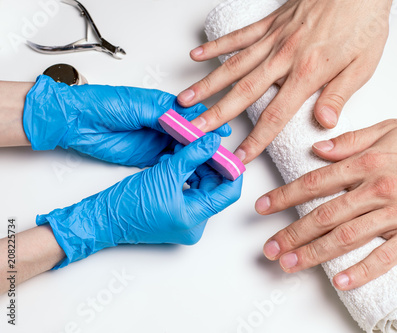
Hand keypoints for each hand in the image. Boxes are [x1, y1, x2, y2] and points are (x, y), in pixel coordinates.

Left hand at [23, 75, 230, 167]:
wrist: (77, 122)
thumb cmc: (102, 104)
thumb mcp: (137, 106)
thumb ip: (163, 113)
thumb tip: (187, 119)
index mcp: (162, 106)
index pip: (192, 115)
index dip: (208, 123)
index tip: (221, 132)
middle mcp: (162, 123)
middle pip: (191, 134)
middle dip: (206, 143)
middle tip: (220, 152)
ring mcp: (156, 140)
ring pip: (183, 149)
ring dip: (196, 156)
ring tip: (211, 164)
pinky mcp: (148, 156)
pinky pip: (171, 161)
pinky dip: (182, 165)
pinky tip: (192, 170)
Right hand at [36, 133, 242, 268]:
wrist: (103, 218)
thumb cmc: (129, 203)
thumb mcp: (165, 173)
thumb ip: (192, 155)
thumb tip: (212, 142)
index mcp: (195, 219)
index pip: (229, 192)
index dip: (231, 169)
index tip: (227, 150)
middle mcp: (194, 223)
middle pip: (215, 188)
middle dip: (211, 164)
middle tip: (205, 142)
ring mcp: (184, 220)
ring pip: (201, 187)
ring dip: (196, 166)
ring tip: (188, 146)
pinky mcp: (175, 213)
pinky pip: (189, 190)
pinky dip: (186, 173)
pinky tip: (178, 157)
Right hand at [178, 0, 390, 162]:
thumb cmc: (363, 22)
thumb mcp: (362, 64)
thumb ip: (339, 95)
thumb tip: (324, 123)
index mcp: (308, 72)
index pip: (276, 114)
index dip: (257, 139)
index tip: (241, 156)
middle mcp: (284, 57)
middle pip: (244, 92)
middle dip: (217, 114)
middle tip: (195, 129)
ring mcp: (274, 39)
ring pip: (234, 66)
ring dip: (208, 84)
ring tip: (186, 100)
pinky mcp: (271, 23)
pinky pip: (239, 36)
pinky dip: (217, 46)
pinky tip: (198, 55)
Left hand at [256, 120, 396, 289]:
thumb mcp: (392, 128)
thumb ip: (352, 141)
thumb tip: (319, 149)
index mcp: (368, 162)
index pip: (316, 181)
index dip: (285, 195)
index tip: (264, 206)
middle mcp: (378, 188)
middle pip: (324, 214)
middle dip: (291, 233)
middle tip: (269, 248)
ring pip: (346, 237)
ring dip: (314, 253)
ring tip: (290, 264)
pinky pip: (386, 257)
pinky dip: (362, 271)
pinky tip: (341, 281)